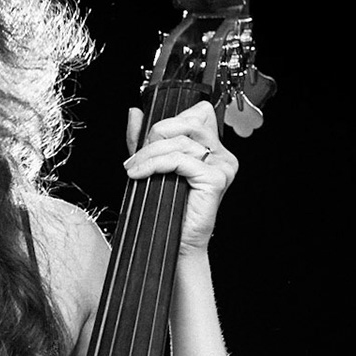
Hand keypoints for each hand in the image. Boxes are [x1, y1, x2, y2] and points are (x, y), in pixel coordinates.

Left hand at [125, 100, 236, 255]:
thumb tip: (134, 113)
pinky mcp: (216, 178)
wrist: (173, 242)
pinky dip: (156, 165)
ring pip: (181, 142)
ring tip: (133, 169)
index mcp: (212, 146)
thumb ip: (144, 139)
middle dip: (156, 135)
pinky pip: (181, 160)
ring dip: (149, 154)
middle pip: (188, 121)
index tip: (146, 142)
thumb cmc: (166, 207)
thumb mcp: (151, 165)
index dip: (168, 122)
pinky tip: (141, 175)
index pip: (195, 113)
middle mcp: (222, 153)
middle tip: (136, 157)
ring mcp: (222, 165)